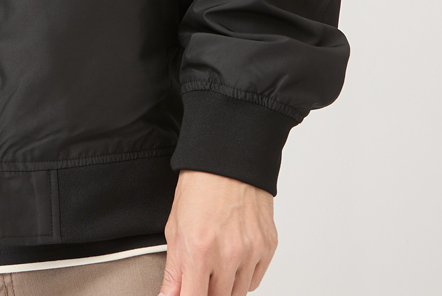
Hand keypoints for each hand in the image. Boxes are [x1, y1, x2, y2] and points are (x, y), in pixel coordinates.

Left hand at [158, 170, 277, 295]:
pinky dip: (242, 275)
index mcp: (198, 249)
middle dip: (206, 291)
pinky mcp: (268, 248)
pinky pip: (254, 280)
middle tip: (200, 273)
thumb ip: (173, 271)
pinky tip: (233, 254)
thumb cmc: (197, 188)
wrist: (227, 160)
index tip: (186, 293)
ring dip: (225, 285)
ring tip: (215, 259)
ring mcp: (251, 252)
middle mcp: (228, 254)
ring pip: (238, 294)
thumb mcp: (174, 228)